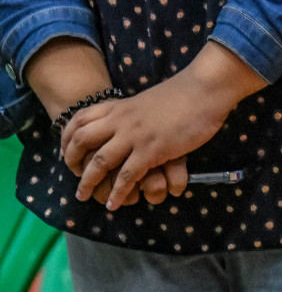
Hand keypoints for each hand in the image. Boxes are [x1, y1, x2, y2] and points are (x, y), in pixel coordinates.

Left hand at [62, 79, 226, 209]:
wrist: (205, 89)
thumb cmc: (185, 93)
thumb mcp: (149, 99)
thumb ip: (135, 112)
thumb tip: (132, 123)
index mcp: (121, 106)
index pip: (80, 119)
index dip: (68, 137)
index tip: (67, 151)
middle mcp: (121, 120)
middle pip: (82, 140)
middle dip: (73, 161)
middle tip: (74, 176)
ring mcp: (135, 135)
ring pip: (100, 161)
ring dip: (88, 182)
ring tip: (84, 196)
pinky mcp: (152, 150)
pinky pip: (127, 176)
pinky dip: (118, 192)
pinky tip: (114, 203)